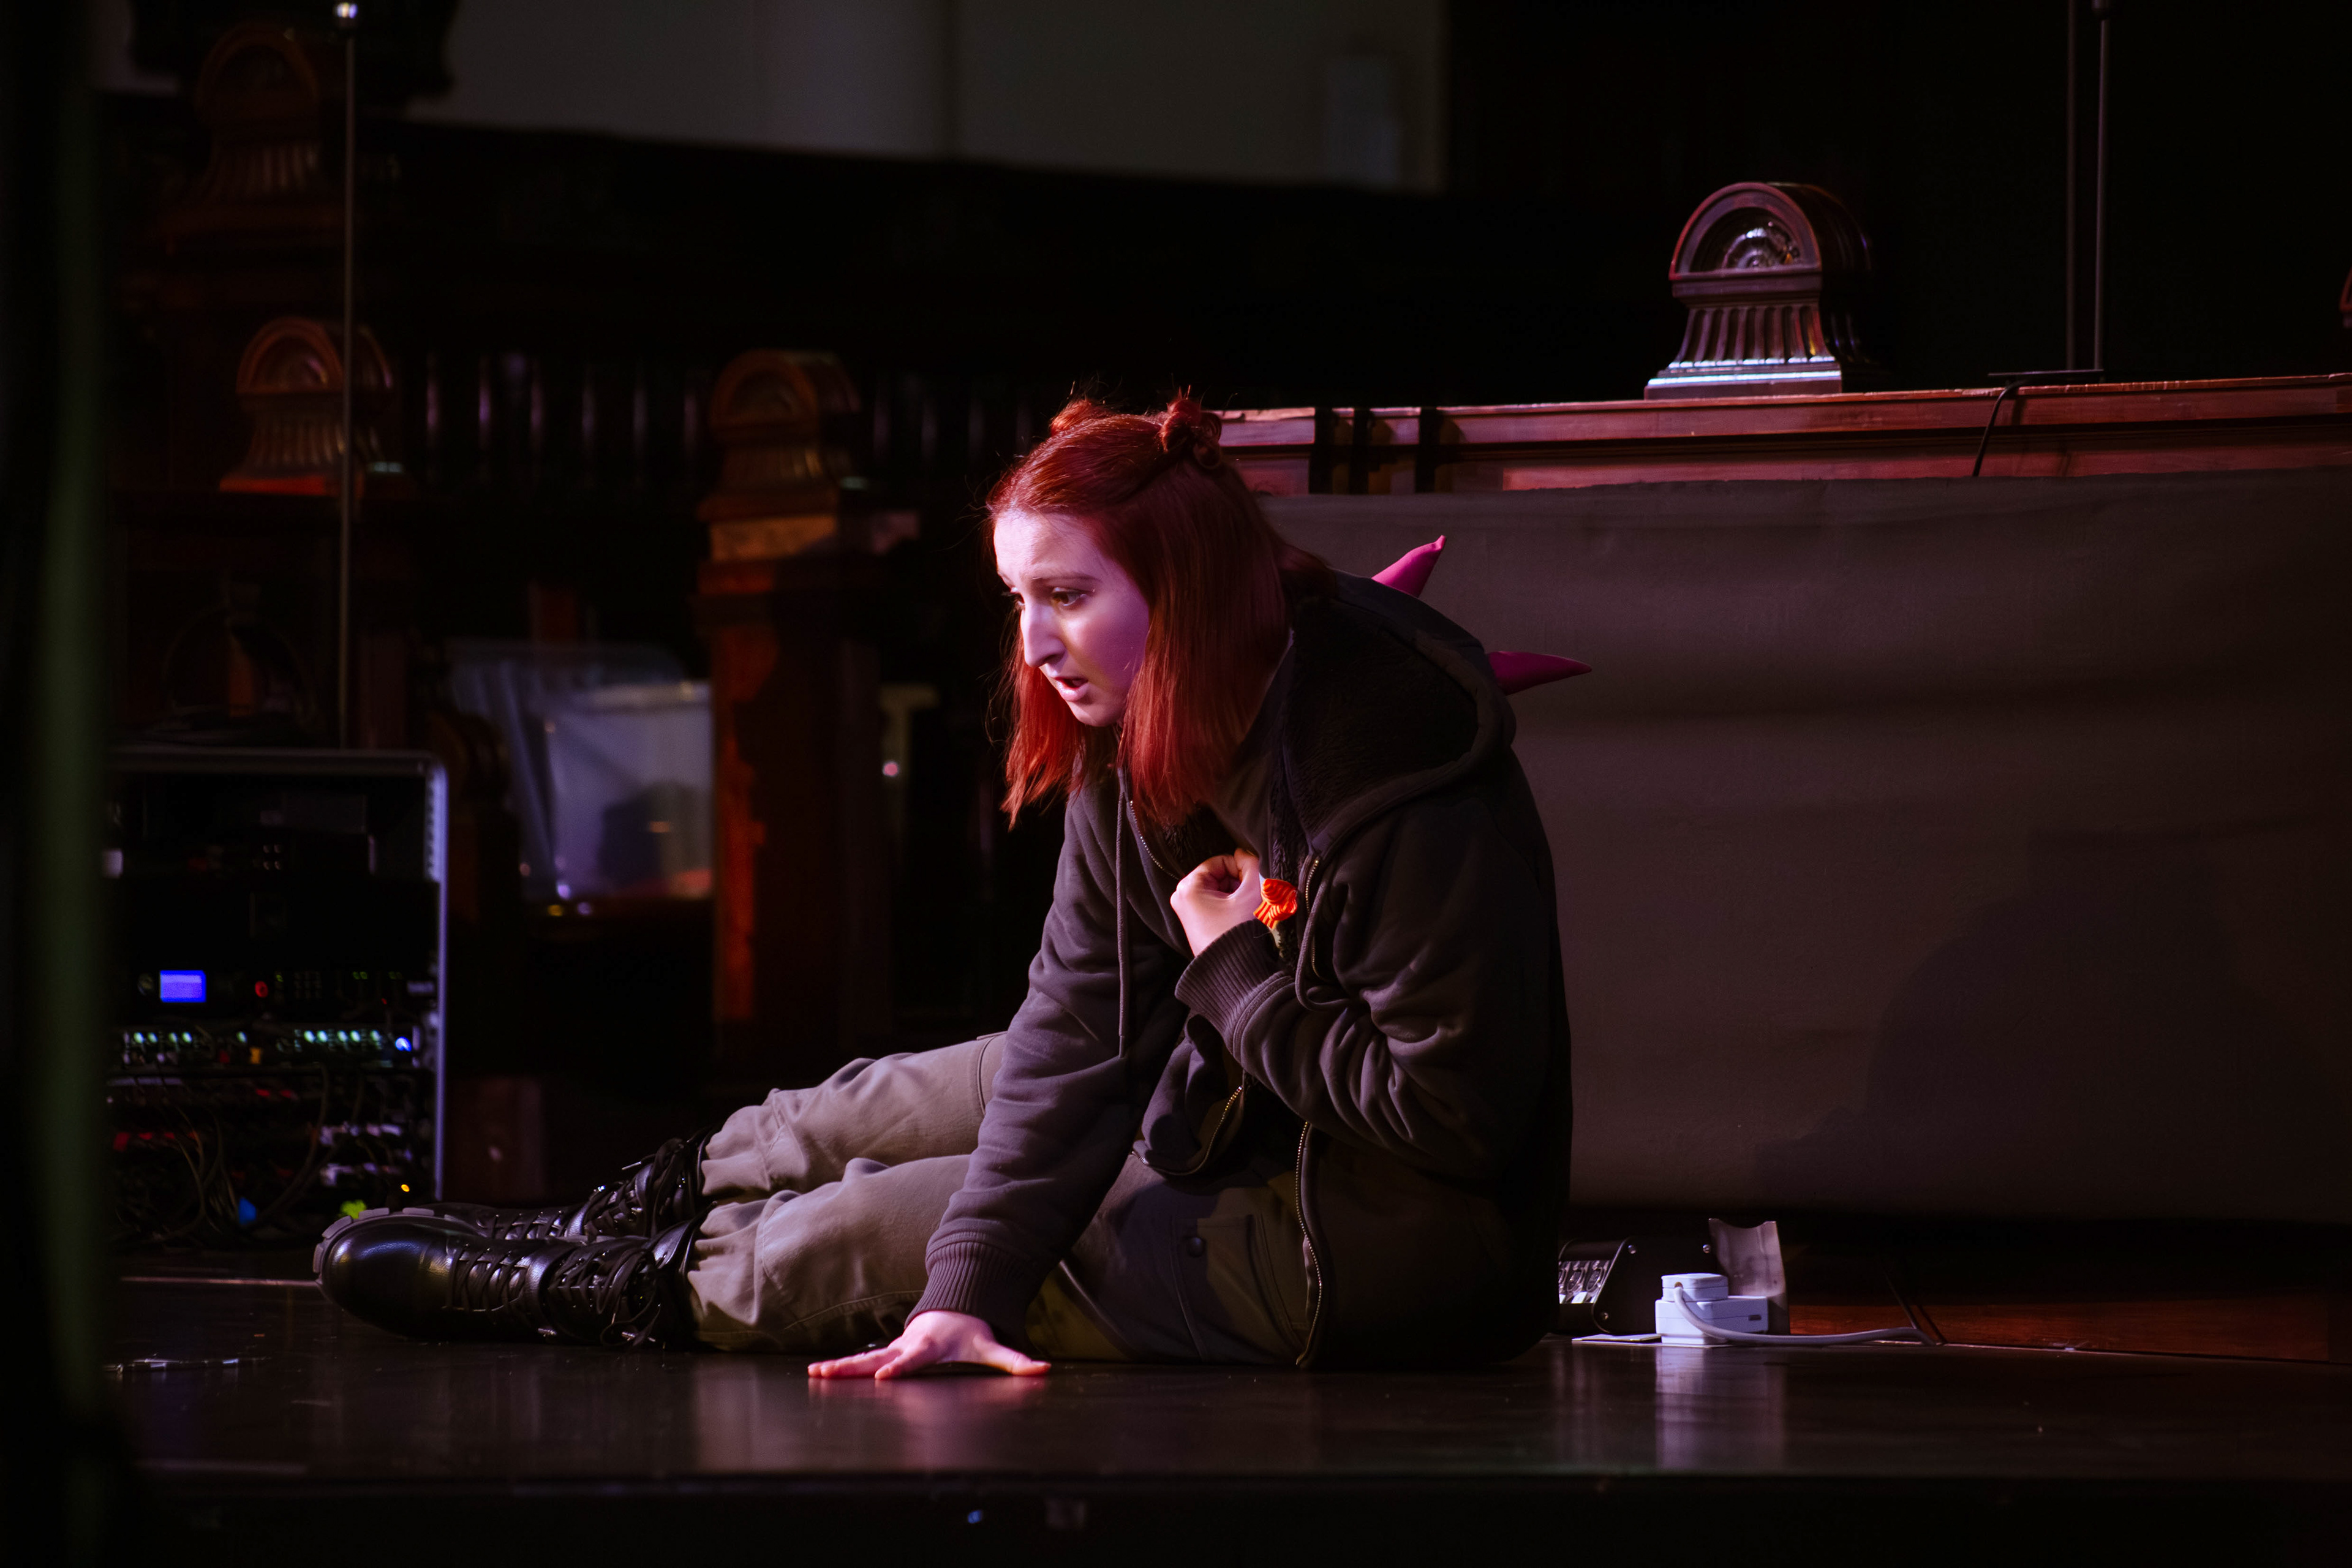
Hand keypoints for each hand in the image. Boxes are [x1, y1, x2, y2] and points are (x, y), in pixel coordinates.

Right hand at [806, 1309, 1049, 1380]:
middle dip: (853, 1368)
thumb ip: (1016, 1360)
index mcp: (929, 1346)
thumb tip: (1044, 1369)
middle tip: (828, 1375)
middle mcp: (906, 1345)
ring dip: (840, 1367)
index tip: (881, 1378)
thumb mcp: (993, 1346)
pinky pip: (861, 1360)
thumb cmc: (972, 1331)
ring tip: (815, 1374)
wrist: (955, 1308)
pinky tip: (818, 1374)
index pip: (912, 1359)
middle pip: (877, 1358)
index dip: (899, 1368)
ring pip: (864, 1358)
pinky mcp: (886, 1351)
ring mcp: (893, 1347)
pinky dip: (841, 1367)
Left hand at [1171, 850, 1264, 956]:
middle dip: (1237, 883)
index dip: (1240, 867)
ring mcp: (1187, 911)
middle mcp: (1182, 897)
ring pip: (1218, 889)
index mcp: (1188, 887)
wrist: (1234, 971)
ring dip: (1236, 894)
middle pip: (1218, 876)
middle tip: (1250, 897)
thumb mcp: (1250, 893)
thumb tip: (1245, 853)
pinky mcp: (1195, 922)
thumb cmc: (1239, 932)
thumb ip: (1250, 865)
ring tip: (1245, 909)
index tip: (1252, 881)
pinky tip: (1239, 917)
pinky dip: (1230, 905)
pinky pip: (1215, 903)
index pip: (1220, 861)